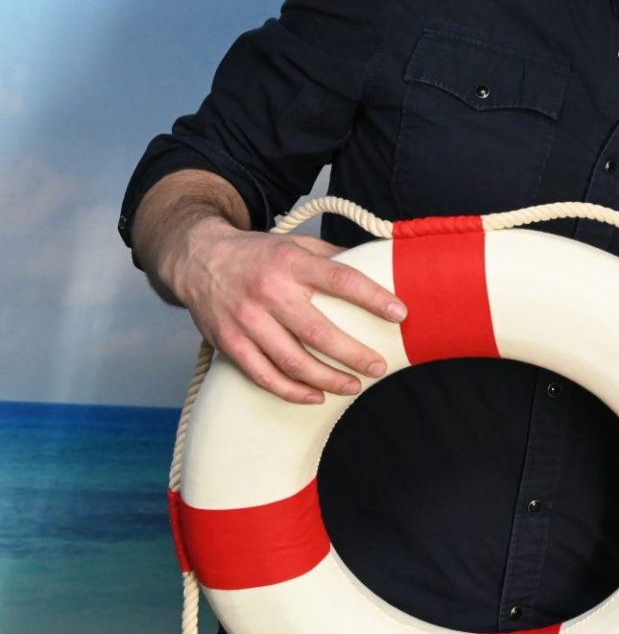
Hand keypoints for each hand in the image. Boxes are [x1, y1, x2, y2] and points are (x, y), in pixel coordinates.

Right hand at [161, 216, 407, 404]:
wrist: (197, 259)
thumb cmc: (257, 254)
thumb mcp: (294, 244)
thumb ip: (332, 257)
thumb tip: (376, 265)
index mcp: (291, 263)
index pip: (341, 279)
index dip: (373, 298)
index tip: (400, 313)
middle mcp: (269, 292)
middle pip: (318, 331)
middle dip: (354, 354)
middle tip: (379, 367)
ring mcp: (246, 320)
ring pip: (292, 361)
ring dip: (327, 379)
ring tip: (354, 386)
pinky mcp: (229, 343)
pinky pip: (263, 375)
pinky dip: (291, 391)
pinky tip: (315, 396)